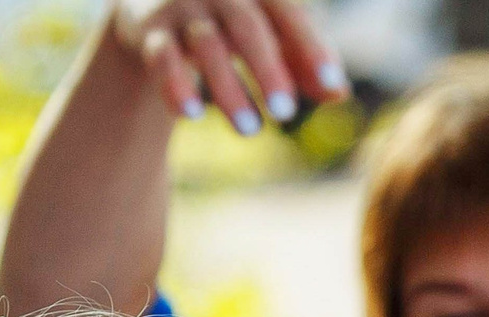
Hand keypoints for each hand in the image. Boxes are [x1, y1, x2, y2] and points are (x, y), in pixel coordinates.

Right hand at [110, 0, 345, 134]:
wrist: (155, 4)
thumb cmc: (229, 24)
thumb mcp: (268, 38)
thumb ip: (301, 62)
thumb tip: (339, 94)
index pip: (290, 14)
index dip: (312, 49)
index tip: (332, 87)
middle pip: (246, 26)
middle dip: (267, 69)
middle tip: (285, 114)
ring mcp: (182, 6)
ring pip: (205, 45)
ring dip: (228, 90)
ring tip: (250, 132)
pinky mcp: (149, 29)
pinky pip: (161, 56)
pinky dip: (175, 85)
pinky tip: (191, 116)